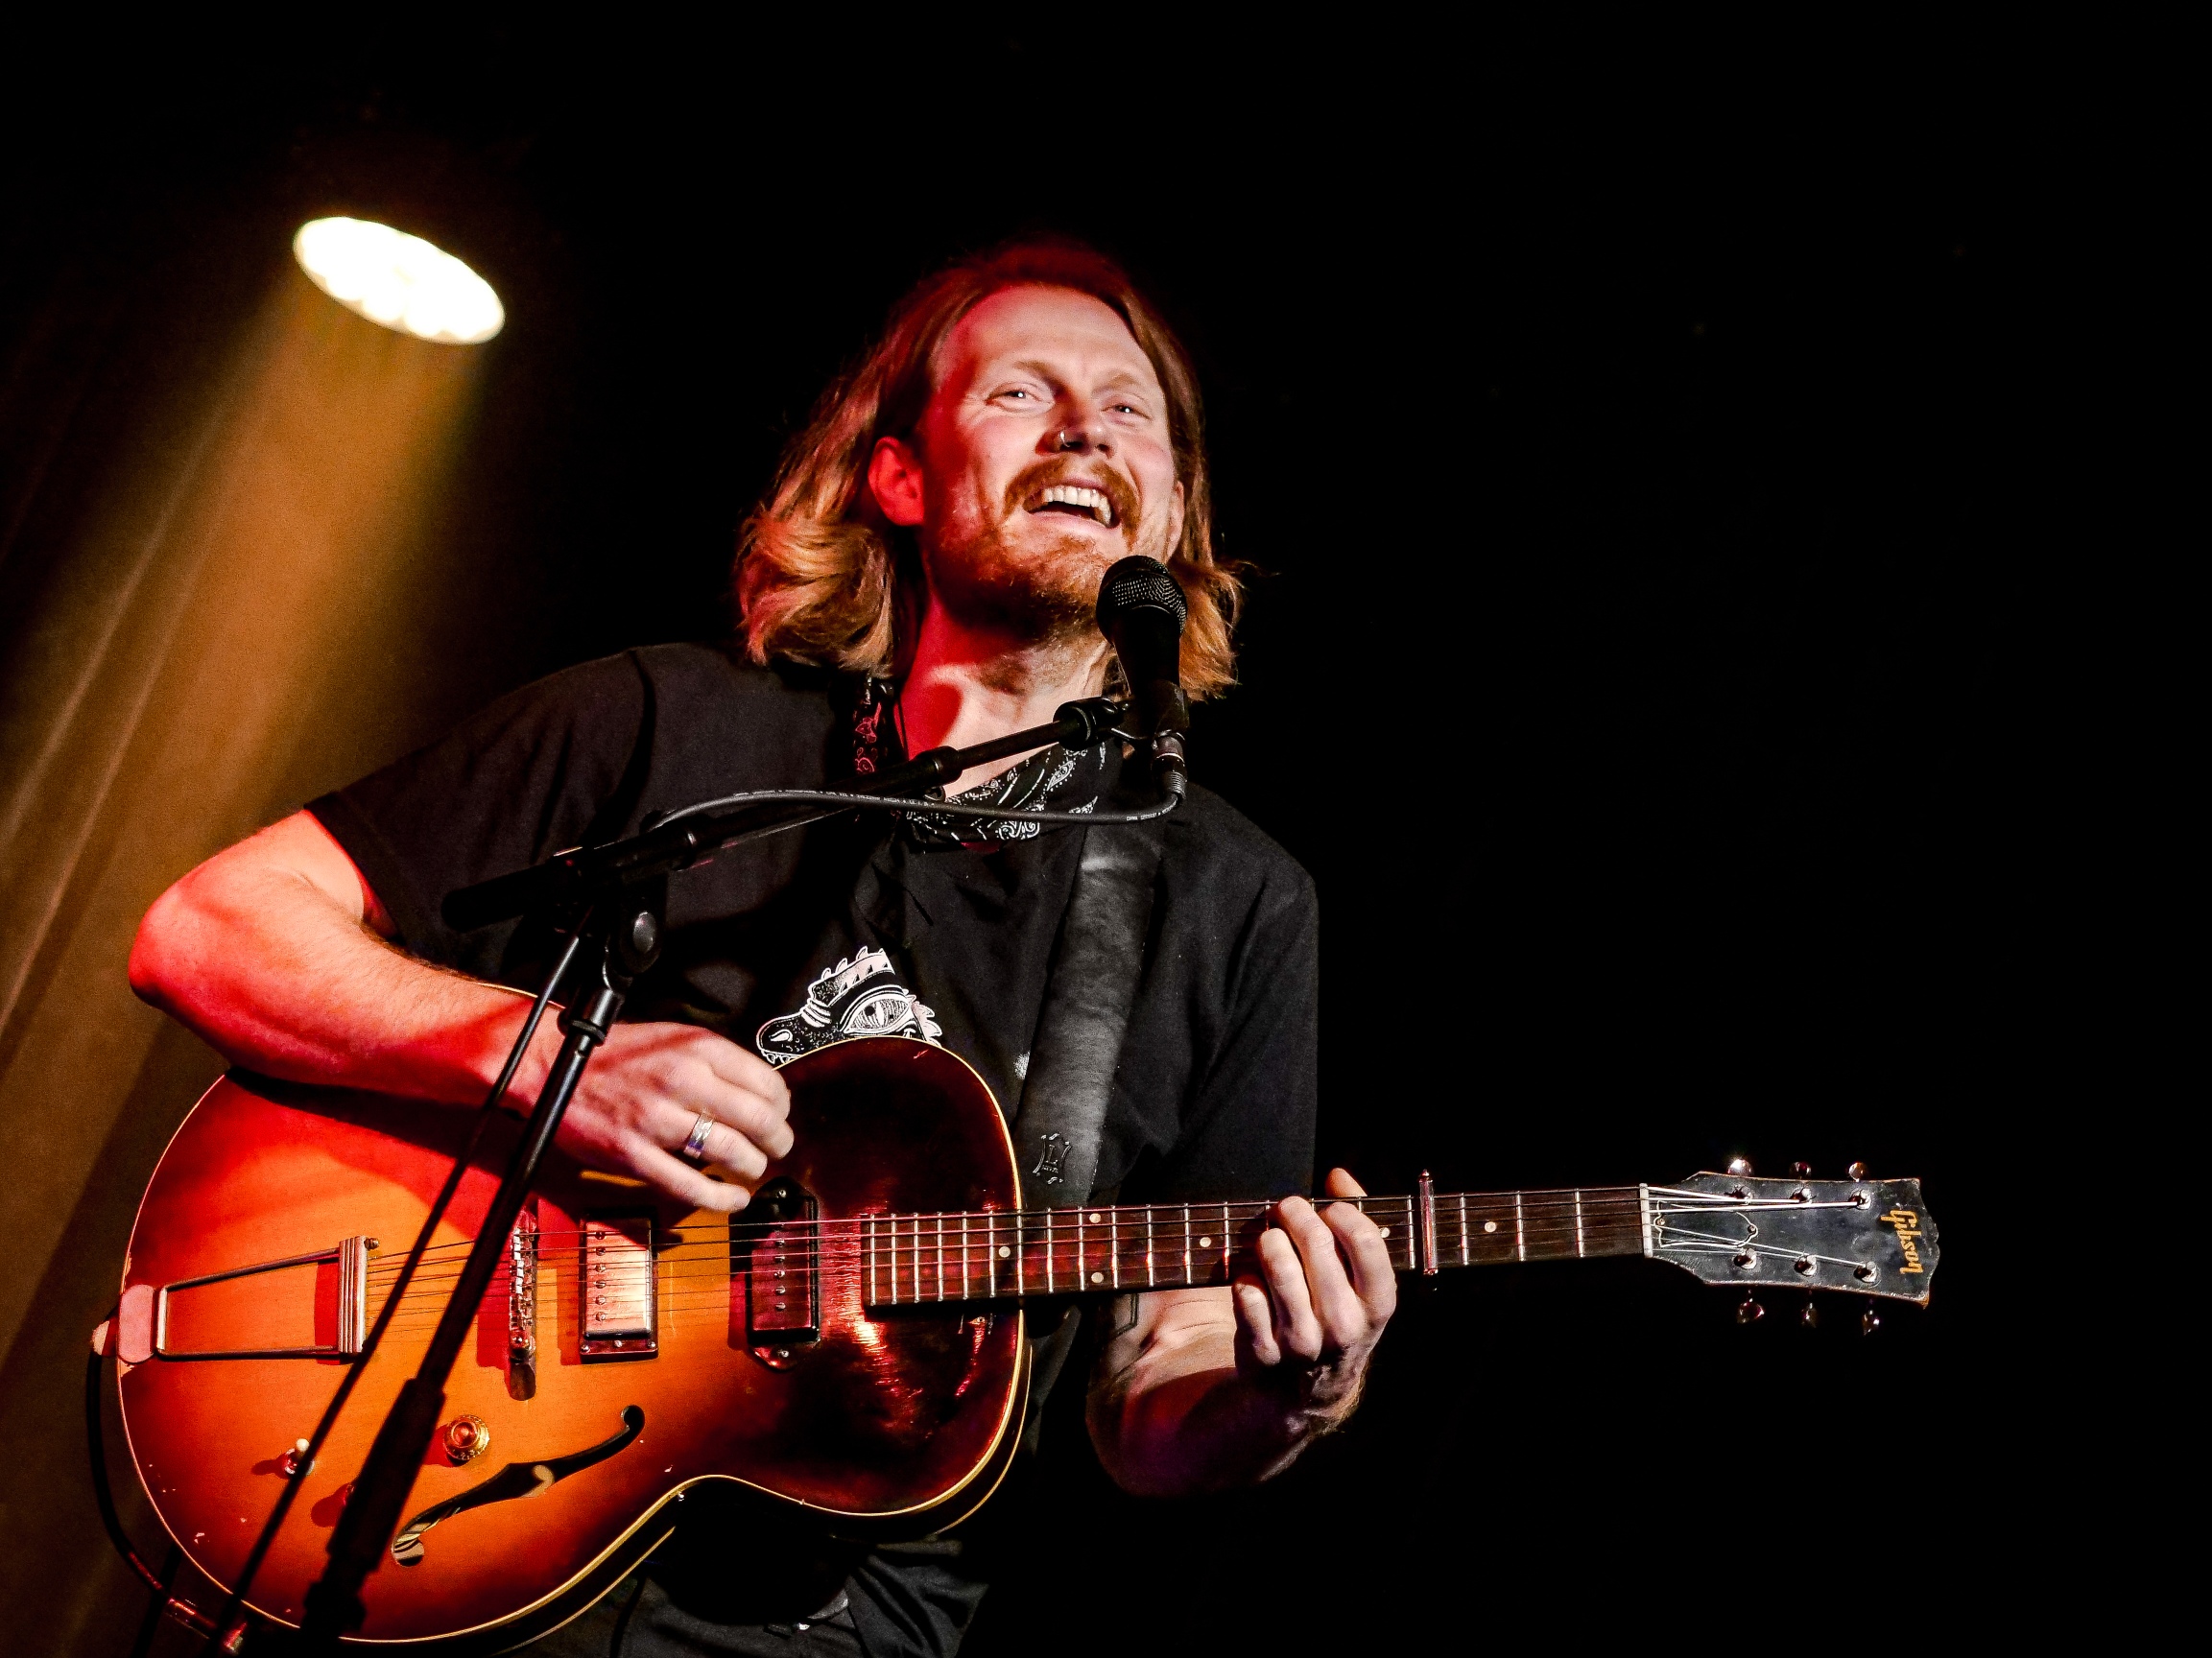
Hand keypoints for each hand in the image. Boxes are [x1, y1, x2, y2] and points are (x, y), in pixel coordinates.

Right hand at [534, 1021, 792, 1212]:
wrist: (553, 1067)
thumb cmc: (617, 1053)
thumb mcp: (674, 1037)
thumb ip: (716, 1061)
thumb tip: (760, 1091)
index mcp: (697, 1048)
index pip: (766, 1082)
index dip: (782, 1105)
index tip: (780, 1115)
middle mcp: (683, 1080)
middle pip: (759, 1119)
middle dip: (779, 1140)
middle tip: (779, 1147)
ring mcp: (658, 1120)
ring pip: (732, 1152)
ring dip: (754, 1166)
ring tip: (753, 1168)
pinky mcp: (635, 1155)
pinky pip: (691, 1186)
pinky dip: (721, 1197)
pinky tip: (734, 1197)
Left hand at [1230, 1167, 1396, 1416]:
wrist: (1306, 1390)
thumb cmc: (1335, 1315)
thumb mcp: (1360, 1280)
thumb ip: (1357, 1221)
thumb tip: (1339, 1175)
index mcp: (1377, 1305)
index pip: (1366, 1240)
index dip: (1342, 1211)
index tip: (1328, 1209)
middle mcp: (1344, 1325)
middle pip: (1315, 1243)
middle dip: (1295, 1213)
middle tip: (1287, 1209)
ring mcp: (1303, 1341)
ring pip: (1277, 1264)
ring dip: (1268, 1240)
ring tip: (1269, 1239)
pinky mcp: (1264, 1351)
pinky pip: (1246, 1292)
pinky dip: (1243, 1276)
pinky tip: (1252, 1278)